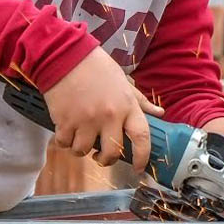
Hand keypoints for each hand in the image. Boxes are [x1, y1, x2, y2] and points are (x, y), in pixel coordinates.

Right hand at [42, 49, 164, 169]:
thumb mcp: (123, 82)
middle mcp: (109, 115)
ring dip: (81, 150)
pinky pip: (65, 143)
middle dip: (106, 160)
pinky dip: (64, 142)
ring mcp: (86, 119)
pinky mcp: (65, 121)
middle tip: (101, 157)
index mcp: (127, 106)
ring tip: (79, 139)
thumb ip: (140, 101)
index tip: (139, 168)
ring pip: (84, 151)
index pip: (142, 138)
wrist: (65, 55)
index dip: (143, 157)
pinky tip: (65, 132)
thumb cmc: (95, 66)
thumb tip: (159, 112)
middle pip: (112, 152)